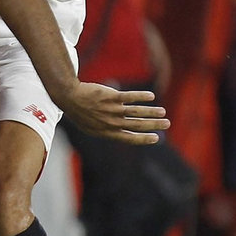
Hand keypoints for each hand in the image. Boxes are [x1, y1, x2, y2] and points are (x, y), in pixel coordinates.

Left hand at [53, 82, 169, 144]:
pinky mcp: (111, 97)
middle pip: (137, 125)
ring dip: (151, 112)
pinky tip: (151, 96)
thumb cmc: (80, 112)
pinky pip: (130, 97)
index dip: (143, 139)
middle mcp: (110, 123)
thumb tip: (121, 132)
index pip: (129, 138)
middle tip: (167, 124)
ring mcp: (111, 110)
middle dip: (153, 125)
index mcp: (106, 132)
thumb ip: (107, 130)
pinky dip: (141, 97)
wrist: (69, 97)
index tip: (156, 138)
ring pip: (136, 112)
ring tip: (163, 111)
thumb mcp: (91, 127)